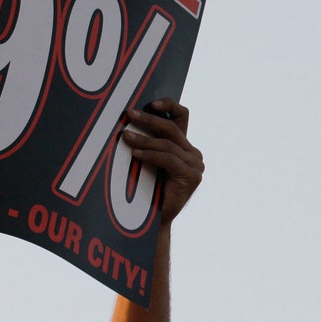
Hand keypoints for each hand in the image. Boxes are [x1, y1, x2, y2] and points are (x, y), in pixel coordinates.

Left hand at [122, 98, 203, 226]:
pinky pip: (169, 159)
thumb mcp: (145, 157)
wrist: (150, 218)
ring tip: (125, 137)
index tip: (150, 102)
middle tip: (129, 114)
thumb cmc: (144, 187)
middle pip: (172, 128)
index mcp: (183, 145)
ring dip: (144, 140)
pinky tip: (135, 154)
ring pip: (168, 144)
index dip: (168, 105)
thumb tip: (126, 119)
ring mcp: (195, 165)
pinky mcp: (191, 177)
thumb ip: (145, 140)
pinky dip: (150, 155)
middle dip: (149, 119)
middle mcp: (192, 153)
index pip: (181, 116)